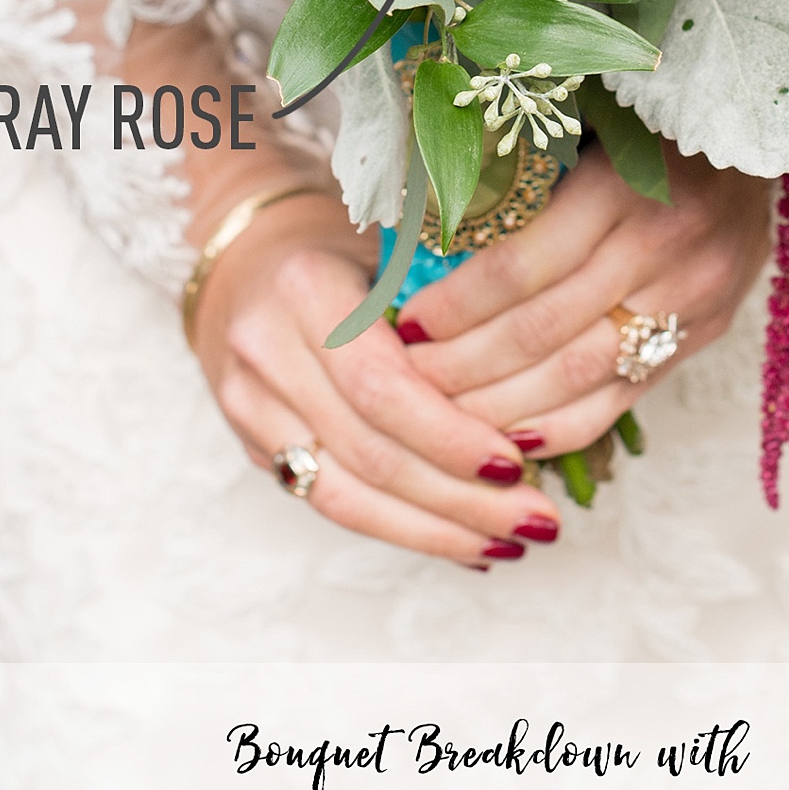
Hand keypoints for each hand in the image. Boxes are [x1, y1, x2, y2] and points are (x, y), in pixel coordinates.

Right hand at [191, 194, 562, 568]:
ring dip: (435, 531)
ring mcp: (248, 407)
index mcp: (306, 288)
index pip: (380, 384)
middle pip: (368, 452)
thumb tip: (541, 393)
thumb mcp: (396, 245)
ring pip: (344, 496)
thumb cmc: (348, 247)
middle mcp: (265, 350)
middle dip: (459, 499)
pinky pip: (329, 503)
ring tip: (507, 543)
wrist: (247, 260)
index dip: (449, 435)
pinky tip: (462, 542)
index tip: (516, 464)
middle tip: (536, 521)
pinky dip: (402, 529)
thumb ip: (448, 313)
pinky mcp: (254, 448)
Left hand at [393, 145, 770, 458]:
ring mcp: (691, 298)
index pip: (520, 265)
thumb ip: (520, 169)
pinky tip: (509, 438)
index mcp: (621, 183)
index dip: (455, 304)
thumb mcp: (583, 122)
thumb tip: (422, 223)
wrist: (752, 143)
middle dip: (462, 366)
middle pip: (542, 330)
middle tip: (405, 381)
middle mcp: (662, 247)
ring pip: (579, 375)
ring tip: (441, 418)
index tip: (401, 322)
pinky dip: (562, 426)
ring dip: (500, 407)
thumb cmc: (644, 123)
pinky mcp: (704, 334)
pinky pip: (623, 397)